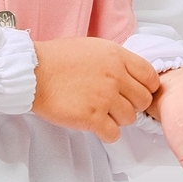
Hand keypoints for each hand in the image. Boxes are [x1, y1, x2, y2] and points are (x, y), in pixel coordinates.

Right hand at [32, 37, 159, 142]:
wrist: (32, 71)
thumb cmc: (56, 58)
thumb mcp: (91, 47)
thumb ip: (114, 60)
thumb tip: (130, 75)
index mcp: (116, 55)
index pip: (150, 77)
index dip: (145, 87)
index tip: (133, 92)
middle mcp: (115, 75)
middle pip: (143, 100)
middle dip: (131, 105)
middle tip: (114, 104)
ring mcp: (104, 97)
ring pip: (130, 118)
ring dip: (117, 119)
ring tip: (99, 112)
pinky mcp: (92, 117)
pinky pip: (114, 134)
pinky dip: (105, 132)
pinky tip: (93, 123)